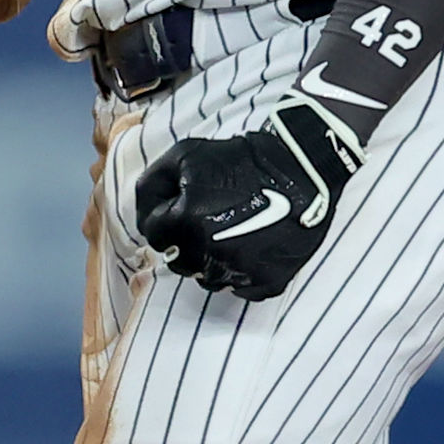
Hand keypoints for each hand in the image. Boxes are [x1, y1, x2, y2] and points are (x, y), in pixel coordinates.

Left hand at [132, 97, 366, 301]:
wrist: (300, 167)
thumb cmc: (241, 159)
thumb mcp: (184, 155)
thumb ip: (151, 184)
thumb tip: (143, 213)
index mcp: (185, 222)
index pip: (152, 233)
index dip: (164, 214)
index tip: (183, 203)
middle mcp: (209, 253)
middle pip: (177, 261)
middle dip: (184, 240)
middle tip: (206, 216)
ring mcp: (240, 271)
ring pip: (206, 279)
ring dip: (209, 258)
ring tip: (228, 231)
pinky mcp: (267, 282)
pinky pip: (239, 288)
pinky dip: (240, 271)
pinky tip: (249, 246)